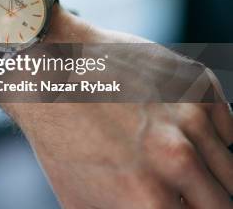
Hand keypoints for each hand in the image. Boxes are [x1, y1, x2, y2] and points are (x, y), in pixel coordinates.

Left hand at [0, 7, 232, 207]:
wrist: (50, 68)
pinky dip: (210, 135)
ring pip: (229, 168)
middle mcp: (178, 162)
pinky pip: (227, 128)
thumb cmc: (59, 137)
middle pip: (222, 203)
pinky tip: (176, 127)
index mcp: (148, 200)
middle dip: (202, 202)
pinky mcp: (197, 85)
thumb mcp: (78, 199)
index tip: (172, 201)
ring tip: (170, 157)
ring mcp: (191, 119)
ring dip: (207, 171)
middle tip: (176, 189)